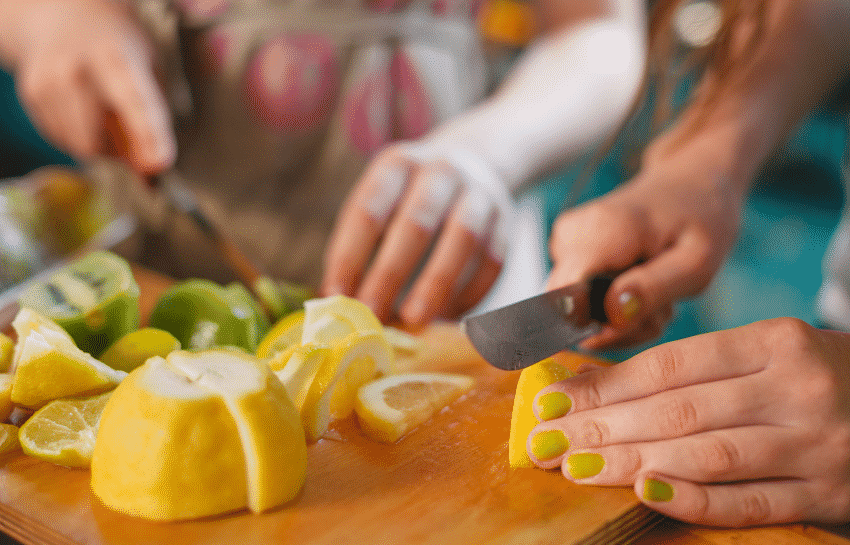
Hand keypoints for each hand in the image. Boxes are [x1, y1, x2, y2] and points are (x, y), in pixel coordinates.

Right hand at [1, 0, 174, 172]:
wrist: (64, 16)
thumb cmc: (118, 46)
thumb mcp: (150, 67)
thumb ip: (155, 116)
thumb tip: (152, 170)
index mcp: (113, 57)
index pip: (133, 102)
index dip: (148, 136)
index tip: (159, 164)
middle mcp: (74, 69)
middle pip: (96, 139)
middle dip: (121, 154)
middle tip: (139, 145)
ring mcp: (48, 83)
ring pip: (80, 146)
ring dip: (104, 147)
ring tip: (112, 117)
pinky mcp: (32, 95)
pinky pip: (64, 139)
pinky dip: (82, 137)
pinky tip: (88, 111)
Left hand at [320, 142, 510, 324]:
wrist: (475, 159)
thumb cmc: (410, 197)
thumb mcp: (380, 200)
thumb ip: (360, 244)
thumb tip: (340, 301)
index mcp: (398, 165)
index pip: (369, 210)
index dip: (350, 255)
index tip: (337, 294)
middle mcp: (441, 172)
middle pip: (416, 223)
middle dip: (391, 273)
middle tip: (373, 314)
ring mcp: (479, 194)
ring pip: (463, 239)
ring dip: (437, 283)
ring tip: (414, 319)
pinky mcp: (507, 221)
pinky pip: (492, 260)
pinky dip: (470, 292)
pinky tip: (447, 317)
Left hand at [526, 318, 849, 525]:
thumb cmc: (821, 376)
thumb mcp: (769, 353)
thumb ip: (698, 369)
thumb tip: (600, 386)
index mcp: (775, 342)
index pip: (668, 366)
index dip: (602, 385)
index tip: (551, 399)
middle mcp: (795, 389)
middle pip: (677, 410)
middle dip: (600, 427)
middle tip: (545, 440)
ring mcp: (815, 444)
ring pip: (705, 455)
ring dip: (631, 463)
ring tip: (575, 467)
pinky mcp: (828, 492)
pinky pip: (750, 502)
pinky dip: (695, 500)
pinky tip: (645, 493)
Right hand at [547, 134, 747, 348]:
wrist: (690, 184)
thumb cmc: (699, 218)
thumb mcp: (696, 262)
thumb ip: (653, 289)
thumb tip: (611, 315)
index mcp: (602, 233)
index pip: (564, 298)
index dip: (594, 327)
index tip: (637, 324)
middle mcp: (571, 236)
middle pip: (568, 312)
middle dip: (614, 327)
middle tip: (661, 310)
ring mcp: (563, 242)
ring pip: (573, 311)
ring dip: (618, 319)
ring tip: (656, 296)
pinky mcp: (565, 250)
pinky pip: (577, 300)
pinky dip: (611, 307)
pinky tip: (640, 288)